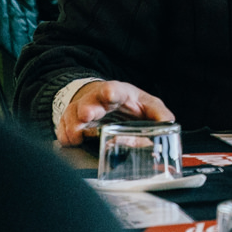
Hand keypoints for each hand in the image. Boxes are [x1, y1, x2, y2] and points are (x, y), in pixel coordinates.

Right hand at [57, 80, 172, 145]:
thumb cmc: (130, 104)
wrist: (107, 100)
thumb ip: (160, 115)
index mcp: (119, 93)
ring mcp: (81, 110)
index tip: (110, 93)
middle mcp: (98, 99)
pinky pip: (63, 128)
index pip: (115, 89)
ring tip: (75, 136)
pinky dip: (64, 136)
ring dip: (74, 126)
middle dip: (88, 108)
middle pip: (90, 102)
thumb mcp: (149, 105)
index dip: (112, 91)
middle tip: (87, 115)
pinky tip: (68, 142)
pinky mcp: (70, 122)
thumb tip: (168, 126)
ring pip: (73, 115)